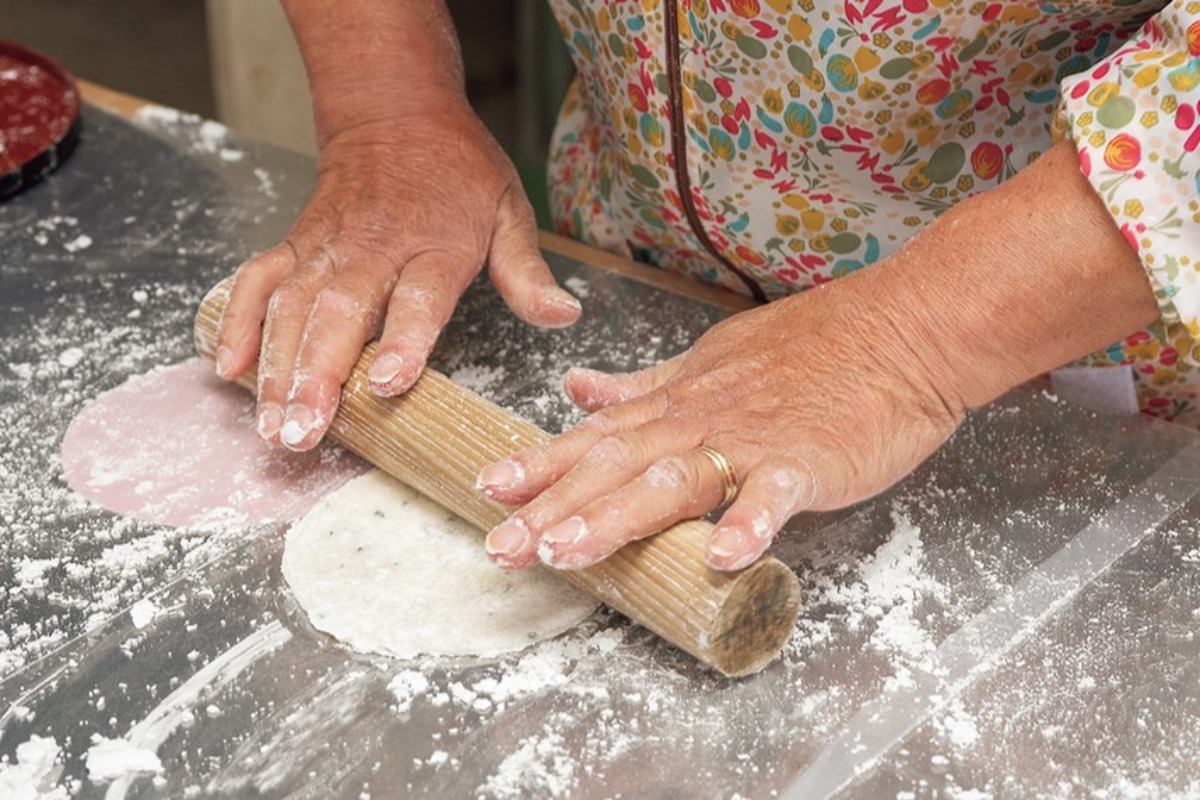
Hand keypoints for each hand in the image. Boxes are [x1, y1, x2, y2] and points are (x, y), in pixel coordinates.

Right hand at [213, 108, 580, 449]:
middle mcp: (374, 246)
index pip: (420, 297)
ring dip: (276, 367)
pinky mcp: (295, 244)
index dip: (404, 340)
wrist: (395, 110)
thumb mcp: (509, 211)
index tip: (386, 383)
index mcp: (436, 244)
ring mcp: (328, 246)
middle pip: (341, 311)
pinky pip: (258, 280)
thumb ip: (527, 273)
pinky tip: (226, 368)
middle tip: (303, 431)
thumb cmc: (458, 171)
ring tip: (271, 424)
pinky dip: (238, 321)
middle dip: (317, 374)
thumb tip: (564, 318)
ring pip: (292, 306)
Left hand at [475, 276, 962, 571]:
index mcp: (679, 400)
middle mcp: (701, 418)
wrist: (902, 327)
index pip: (595, 436)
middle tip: (499, 548)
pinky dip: (749, 522)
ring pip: (673, 479)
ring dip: (616, 517)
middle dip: (551, 507)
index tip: (488, 490)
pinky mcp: (809, 459)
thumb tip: (578, 387)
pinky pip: (775, 494)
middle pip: (614, 464)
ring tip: (566, 552)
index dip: (540, 464)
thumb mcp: (712, 357)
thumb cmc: (812, 346)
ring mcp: (754, 438)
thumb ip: (643, 383)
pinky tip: (722, 557)